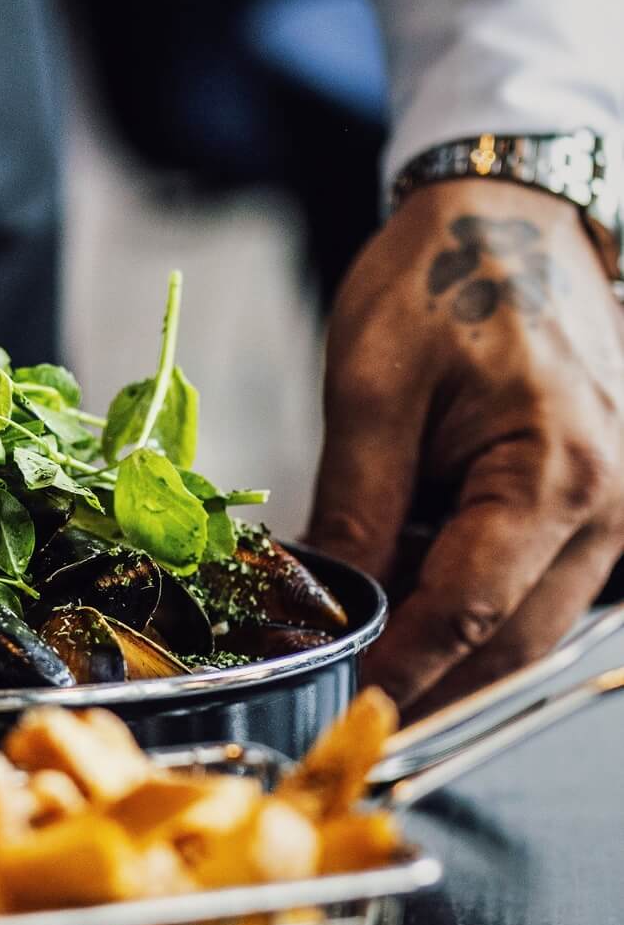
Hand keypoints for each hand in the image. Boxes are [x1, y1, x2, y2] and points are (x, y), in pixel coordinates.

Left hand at [307, 179, 623, 711]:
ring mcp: (618, 506)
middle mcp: (611, 503)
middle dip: (429, 681)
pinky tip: (410, 595)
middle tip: (347, 705)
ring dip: (452, 649)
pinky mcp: (600, 502)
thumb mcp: (370, 389)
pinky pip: (539, 584)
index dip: (400, 670)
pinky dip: (475, 606)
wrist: (511, 216)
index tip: (344, 708)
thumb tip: (330, 603)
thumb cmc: (440, 281)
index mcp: (556, 472)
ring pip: (530, 623)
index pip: (469, 615)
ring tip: (366, 648)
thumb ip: (355, 506)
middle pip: (512, 641)